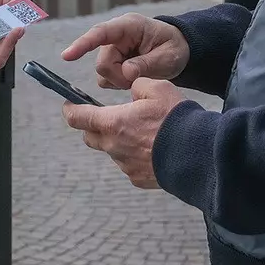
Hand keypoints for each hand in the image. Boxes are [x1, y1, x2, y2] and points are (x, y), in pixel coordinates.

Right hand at [60, 13, 187, 89]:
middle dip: (119, 77)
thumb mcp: (168, 56)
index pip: (101, 33)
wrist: (178, 50)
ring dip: (121, 81)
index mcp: (129, 26)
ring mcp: (112, 50)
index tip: (67, 56)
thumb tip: (126, 72)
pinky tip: (134, 77)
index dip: (83, 44)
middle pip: (102, 64)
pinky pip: (106, 79)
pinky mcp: (112, 63)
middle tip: (140, 79)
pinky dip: (119, 83)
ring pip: (103, 74)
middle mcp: (116, 37)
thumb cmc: (174, 47)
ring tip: (142, 75)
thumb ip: (147, 63)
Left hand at [62, 78, 187, 187]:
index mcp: (113, 123)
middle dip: (92, 127)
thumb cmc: (175, 119)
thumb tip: (132, 90)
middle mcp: (114, 146)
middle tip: (105, 117)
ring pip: (112, 151)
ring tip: (141, 133)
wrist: (195, 153)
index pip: (78, 118)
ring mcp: (125, 165)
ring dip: (118, 141)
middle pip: (90, 137)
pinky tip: (152, 149)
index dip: (70, 110)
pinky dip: (134, 156)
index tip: (69, 105)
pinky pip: (128, 165)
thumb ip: (138, 85)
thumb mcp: (157, 89)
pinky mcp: (137, 178)